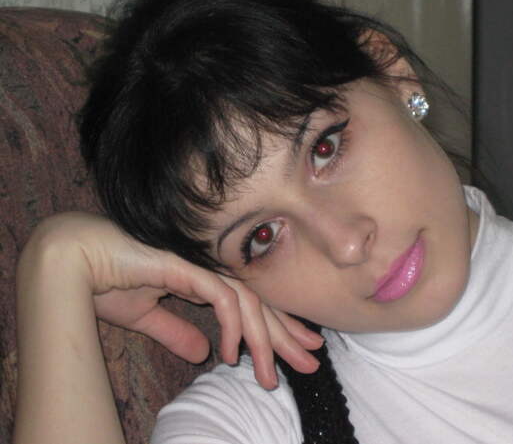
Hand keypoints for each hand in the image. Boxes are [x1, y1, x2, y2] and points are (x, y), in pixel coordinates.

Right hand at [26, 212, 321, 387]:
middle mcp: (208, 270)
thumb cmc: (104, 281)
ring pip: (248, 303)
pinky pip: (222, 297)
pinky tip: (231, 355)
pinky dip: (233, 327)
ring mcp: (200, 265)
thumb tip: (201, 352)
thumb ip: (174, 331)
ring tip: (272, 378)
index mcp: (203, 279)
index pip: (251, 304)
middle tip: (312, 362)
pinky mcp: (187, 266)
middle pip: (260, 304)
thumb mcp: (146, 317)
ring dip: (264, 342)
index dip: (277, 326)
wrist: (72, 261)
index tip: (298, 349)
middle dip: (287, 335)